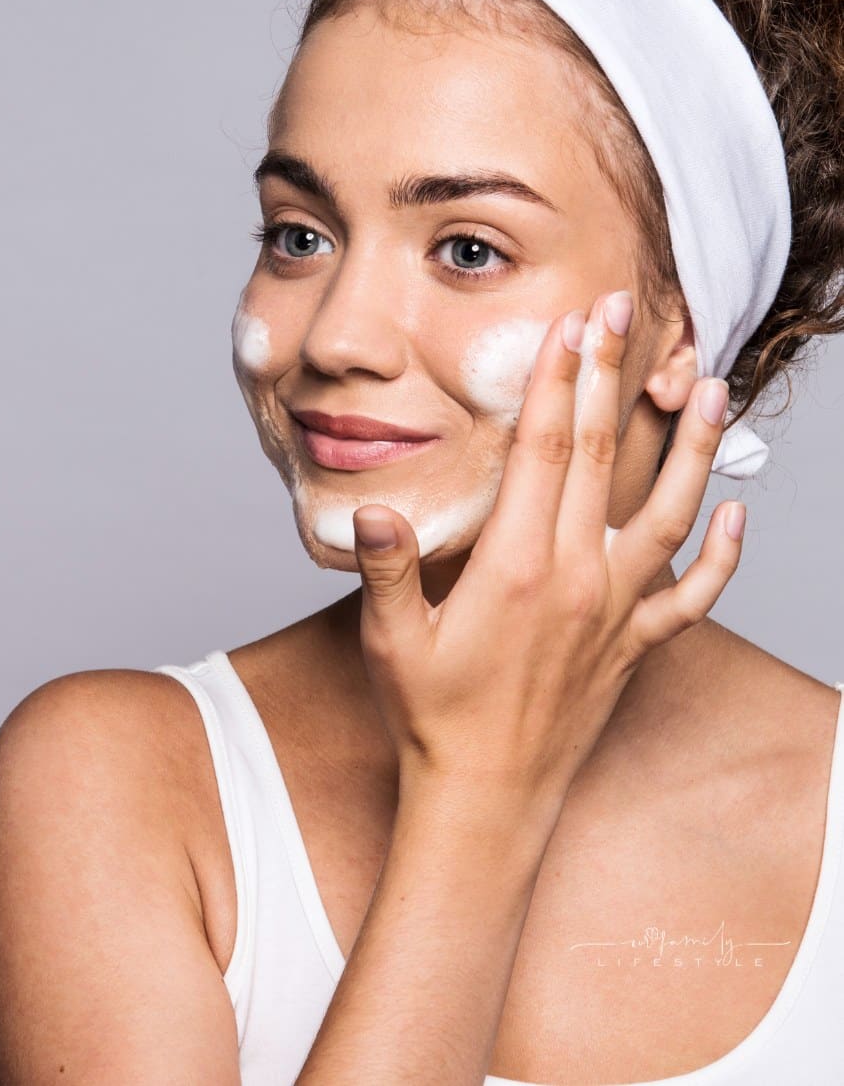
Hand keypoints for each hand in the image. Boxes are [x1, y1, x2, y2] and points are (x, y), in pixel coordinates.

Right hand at [351, 290, 744, 807]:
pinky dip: (722, 558)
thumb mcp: (392, 640)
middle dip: (611, 376)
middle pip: (598, 457)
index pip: (540, 450)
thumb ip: (389, 567)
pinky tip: (734, 515)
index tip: (572, 324)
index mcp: (514, 567)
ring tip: (707, 384)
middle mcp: (574, 579)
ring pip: (667, 513)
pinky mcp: (634, 645)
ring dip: (690, 446)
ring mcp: (613, 611)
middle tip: (628, 311)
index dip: (556, 380)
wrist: (486, 798)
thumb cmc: (433, 717)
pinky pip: (694, 598)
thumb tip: (374, 507)